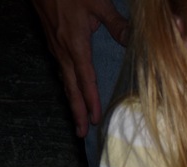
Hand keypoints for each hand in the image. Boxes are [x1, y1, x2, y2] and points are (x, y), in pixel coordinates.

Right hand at [32, 0, 128, 136]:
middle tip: (80, 133)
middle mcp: (63, 51)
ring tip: (76, 120)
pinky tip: (71, 92)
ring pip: (64, 81)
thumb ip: (116, 23)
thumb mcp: (97, 3)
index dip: (90, 101)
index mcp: (75, 45)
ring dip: (71, 102)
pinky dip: (67, 87)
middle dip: (76, 111)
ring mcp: (55, 48)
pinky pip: (61, 71)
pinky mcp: (53, 43)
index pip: (85, 80)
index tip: (94, 120)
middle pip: (71, 88)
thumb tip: (133, 40)